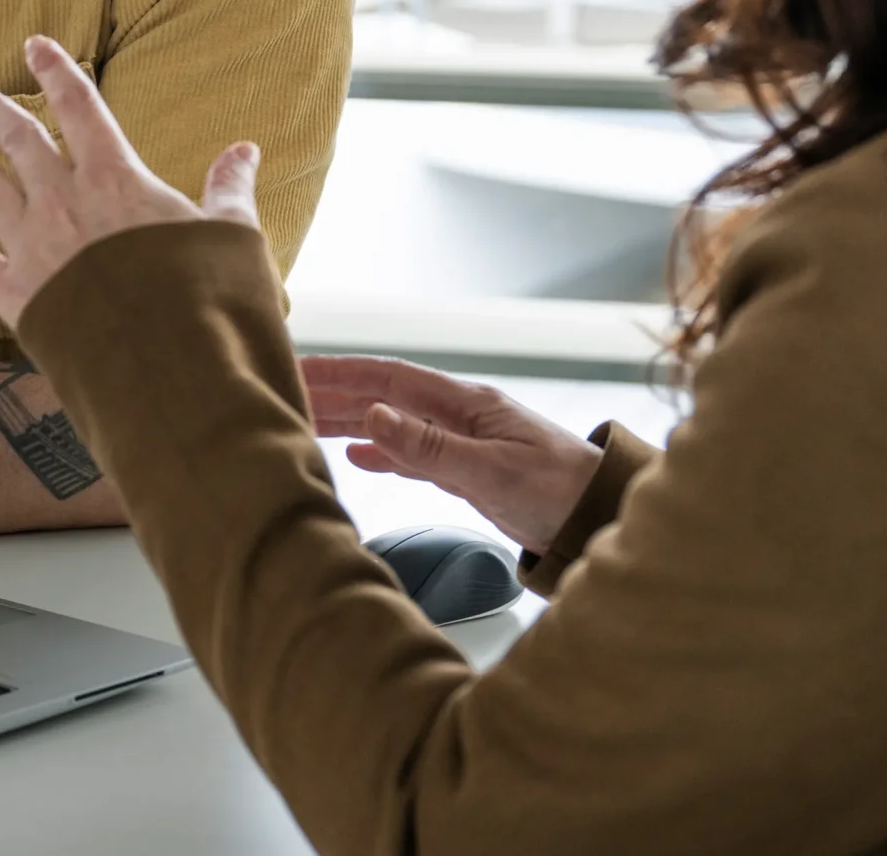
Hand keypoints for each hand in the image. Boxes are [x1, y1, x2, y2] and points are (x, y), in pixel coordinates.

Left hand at [0, 35, 259, 330]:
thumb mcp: (230, 234)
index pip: (79, 107)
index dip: (56, 71)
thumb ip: (228, 189)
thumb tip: (245, 150)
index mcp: (116, 178)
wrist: (167, 364)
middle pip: (19, 140)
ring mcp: (34, 247)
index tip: (35, 46)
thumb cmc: (206, 298)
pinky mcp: (15, 296)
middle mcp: (65, 202)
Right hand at [302, 355, 603, 554]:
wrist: (603, 518)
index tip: (298, 367)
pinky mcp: (469, 470)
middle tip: (283, 392)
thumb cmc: (561, 491)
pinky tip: (358, 456)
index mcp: (465, 404)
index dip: (340, 372)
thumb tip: (372, 416)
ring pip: (394, 423)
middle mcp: (459, 415)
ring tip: (306, 420)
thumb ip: (430, 447)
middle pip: (384, 396)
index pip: (388, 378)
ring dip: (350, 420)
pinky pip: (413, 453)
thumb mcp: (492, 472)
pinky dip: (382, 452)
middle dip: (334, 392)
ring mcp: (464, 441)